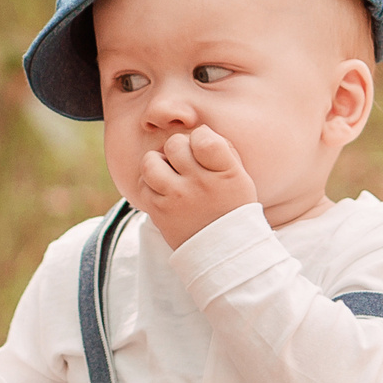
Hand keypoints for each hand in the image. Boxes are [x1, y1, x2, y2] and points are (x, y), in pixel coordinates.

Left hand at [134, 126, 257, 249]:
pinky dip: (149, 184)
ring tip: (168, 173)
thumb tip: (198, 132)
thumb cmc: (231, 207)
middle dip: (177, 149)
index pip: (203, 137)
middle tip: (184, 163)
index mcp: (225, 172)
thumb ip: (221, 150)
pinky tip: (162, 189)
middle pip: (174, 144)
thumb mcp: (239, 177)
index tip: (202, 149)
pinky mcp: (159, 211)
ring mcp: (178, 197)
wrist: (224, 250)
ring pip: (150, 161)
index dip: (199, 137)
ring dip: (157, 163)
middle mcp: (201, 183)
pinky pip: (142, 184)